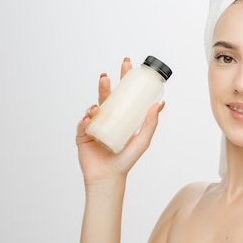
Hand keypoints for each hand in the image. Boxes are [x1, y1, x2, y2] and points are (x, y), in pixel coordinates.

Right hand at [76, 57, 164, 184]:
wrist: (109, 177)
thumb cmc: (126, 160)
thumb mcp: (143, 140)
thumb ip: (150, 122)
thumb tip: (159, 104)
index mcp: (122, 116)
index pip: (124, 93)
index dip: (125, 79)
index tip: (127, 65)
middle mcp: (108, 118)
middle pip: (107, 96)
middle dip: (107, 83)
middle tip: (108, 74)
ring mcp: (94, 125)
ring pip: (94, 106)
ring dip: (96, 99)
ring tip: (99, 101)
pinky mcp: (83, 134)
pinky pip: (83, 124)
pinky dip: (86, 119)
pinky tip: (90, 118)